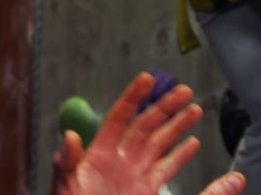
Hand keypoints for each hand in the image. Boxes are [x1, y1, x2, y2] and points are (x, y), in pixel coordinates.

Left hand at [51, 73, 246, 194]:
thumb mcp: (65, 189)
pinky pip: (164, 171)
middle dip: (164, 107)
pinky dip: (180, 157)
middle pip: (144, 127)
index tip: (148, 78)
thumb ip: (66, 164)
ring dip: (177, 127)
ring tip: (195, 109)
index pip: (119, 119)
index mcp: (97, 157)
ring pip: (158, 145)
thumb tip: (68, 137)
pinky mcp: (145, 194)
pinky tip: (192, 144)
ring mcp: (132, 179)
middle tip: (185, 90)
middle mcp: (118, 164)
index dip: (133, 97)